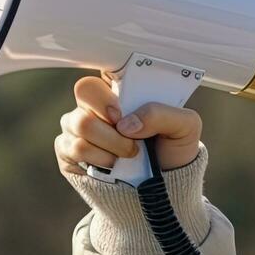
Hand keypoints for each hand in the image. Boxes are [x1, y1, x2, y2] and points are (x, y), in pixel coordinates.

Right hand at [55, 70, 202, 177]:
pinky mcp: (68, 152)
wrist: (163, 189)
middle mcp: (96, 104)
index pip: (105, 65)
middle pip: (84, 89)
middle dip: (110, 115)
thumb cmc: (173, 148)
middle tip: (130, 135)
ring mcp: (79, 127)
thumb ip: (162, 114)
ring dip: (111, 143)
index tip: (125, 100)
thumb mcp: (186, 126)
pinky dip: (99, 159)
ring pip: (80, 122)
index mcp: (124, 89)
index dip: (110, 77)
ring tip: (130, 155)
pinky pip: (74, 148)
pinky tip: (112, 166)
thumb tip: (126, 125)